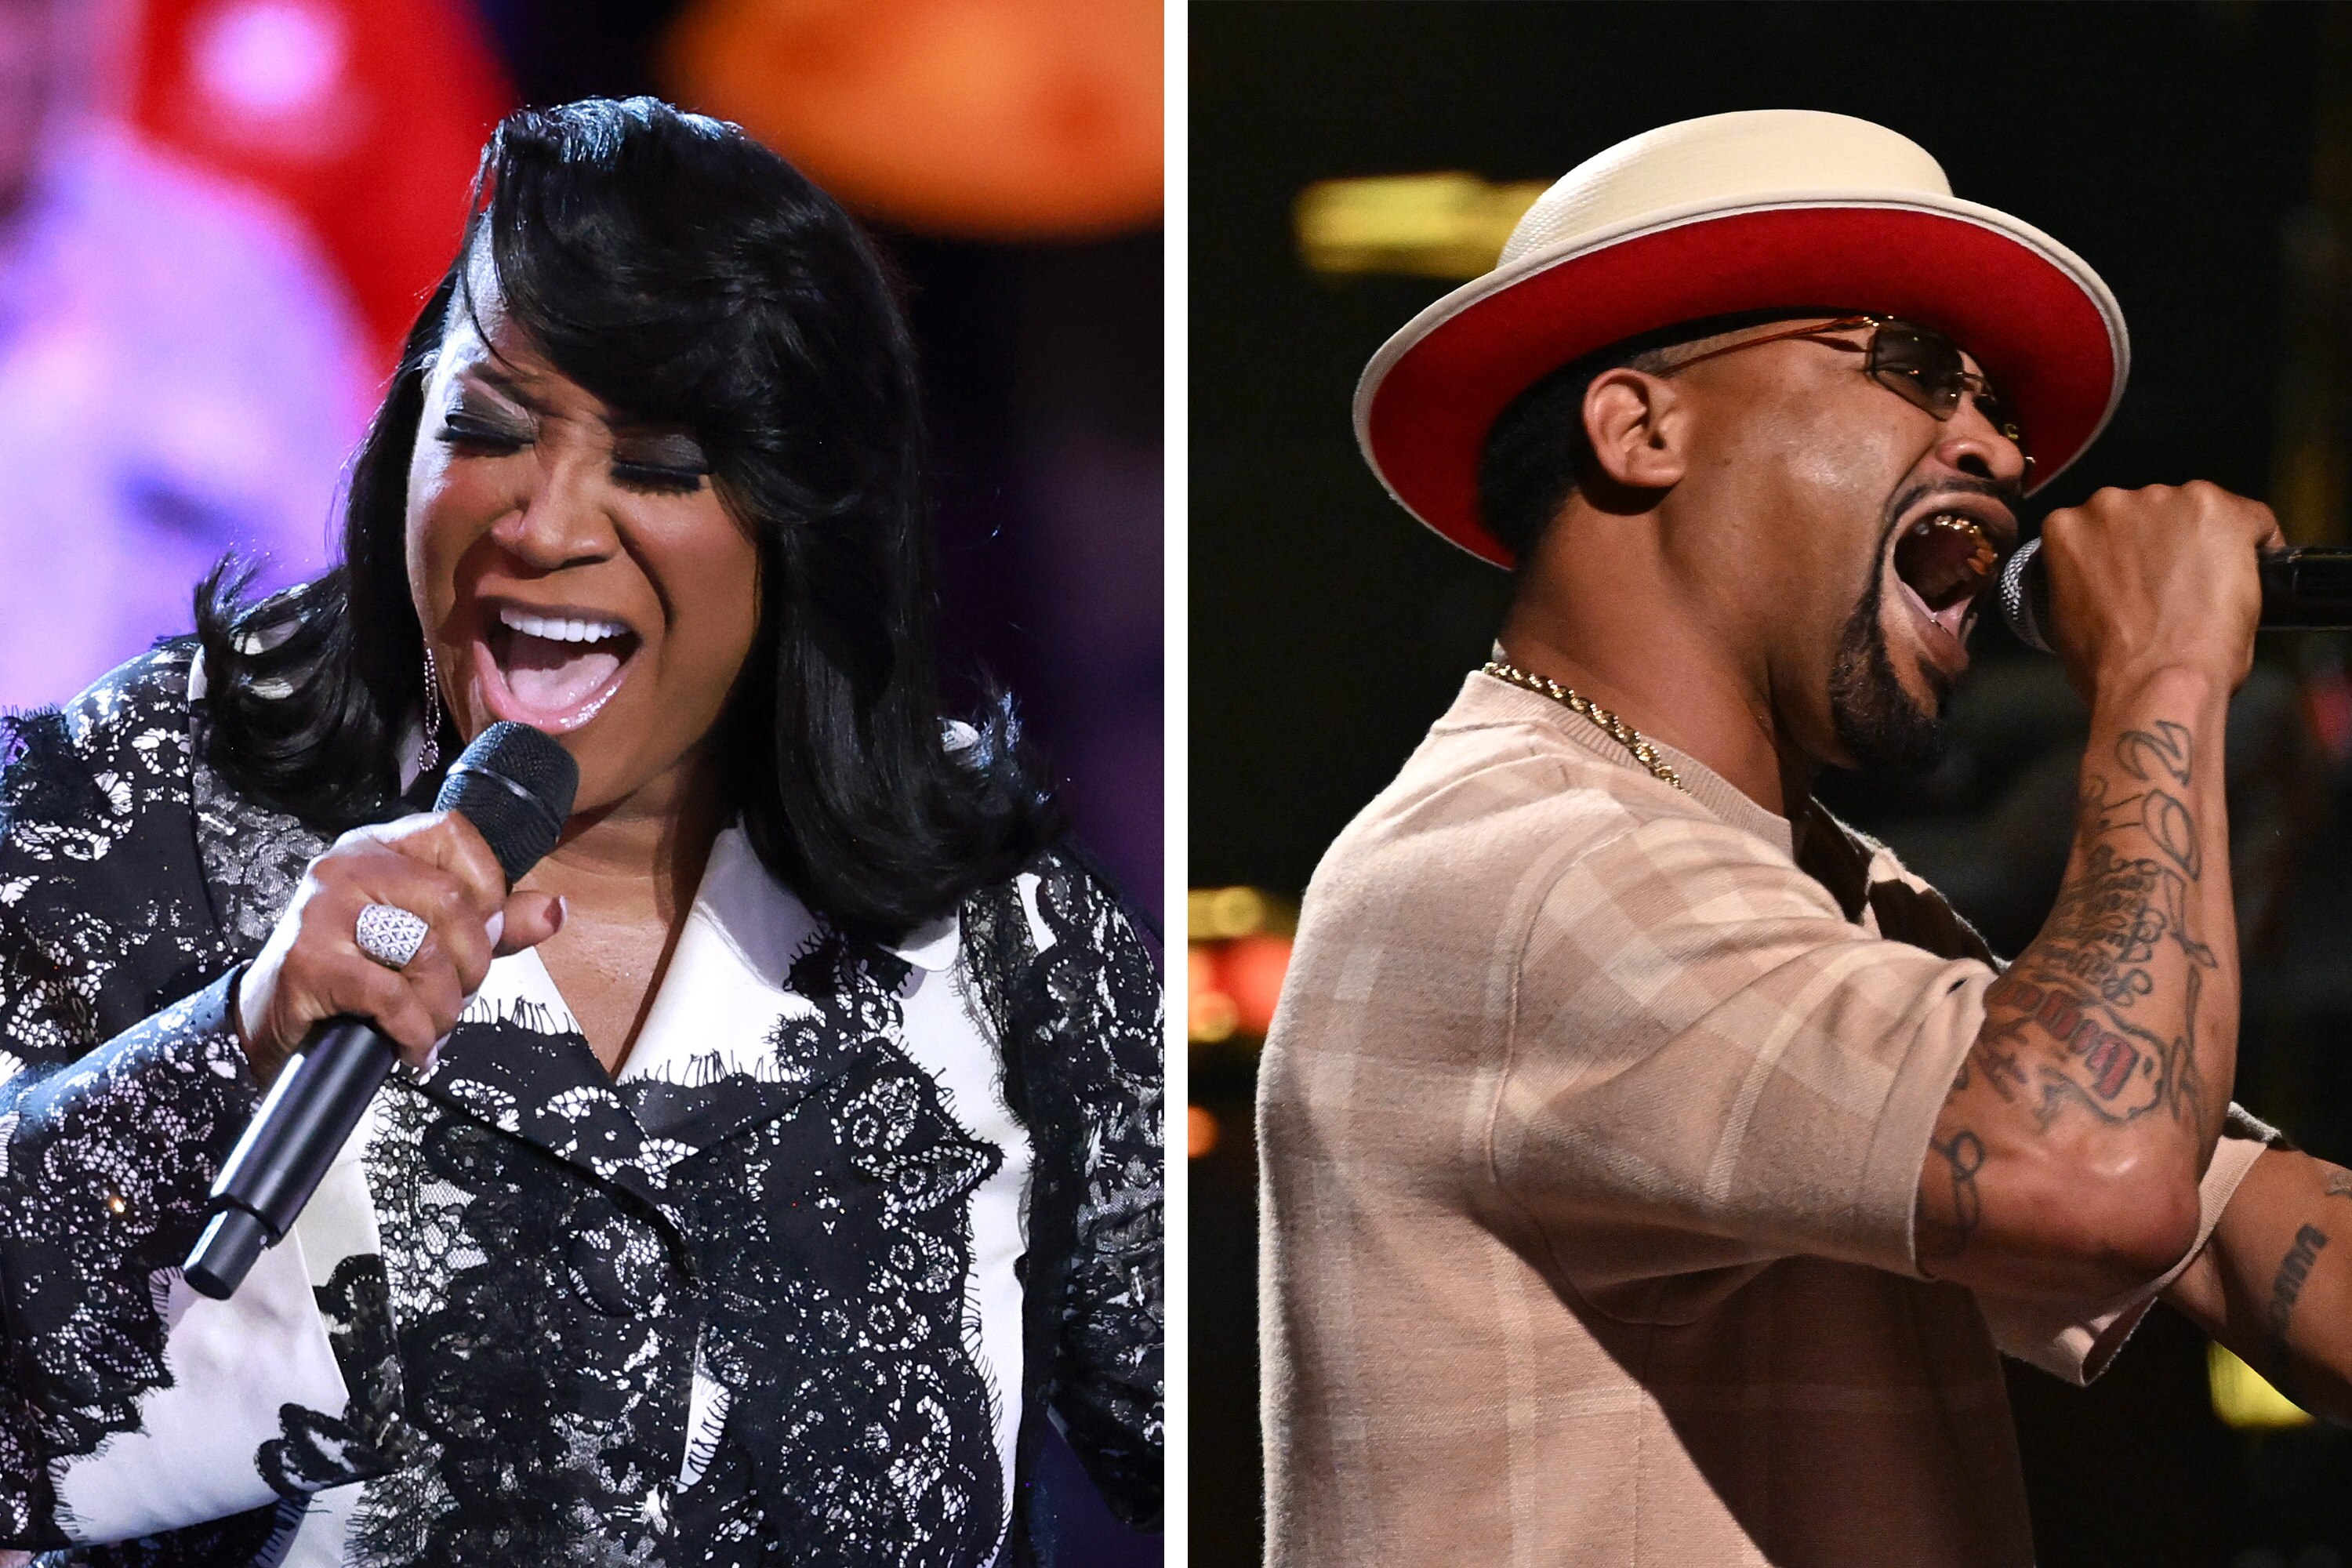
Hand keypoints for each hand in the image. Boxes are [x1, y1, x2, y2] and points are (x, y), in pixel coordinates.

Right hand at [234, 812, 565, 1081]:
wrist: (269, 1023)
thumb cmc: (358, 976)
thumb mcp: (432, 942)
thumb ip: (495, 924)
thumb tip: (555, 910)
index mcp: (380, 848)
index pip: (455, 833)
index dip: (488, 887)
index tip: (482, 933)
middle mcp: (347, 866)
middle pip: (451, 901)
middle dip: (473, 964)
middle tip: (459, 996)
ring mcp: (321, 910)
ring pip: (424, 951)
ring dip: (443, 1007)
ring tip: (432, 1026)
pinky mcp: (308, 961)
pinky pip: (391, 996)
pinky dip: (414, 1033)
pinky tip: (410, 1047)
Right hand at [2037, 481, 2283, 695]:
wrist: (2157, 680)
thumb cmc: (2113, 667)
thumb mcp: (2069, 621)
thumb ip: (2086, 587)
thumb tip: (2107, 594)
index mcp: (2067, 529)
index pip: (2106, 527)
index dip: (2130, 554)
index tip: (2144, 576)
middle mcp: (2111, 504)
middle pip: (2151, 513)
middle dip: (2165, 544)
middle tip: (2177, 588)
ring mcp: (2166, 502)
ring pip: (2198, 514)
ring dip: (2206, 543)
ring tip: (2211, 589)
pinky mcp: (2217, 509)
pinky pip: (2251, 518)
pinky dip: (2257, 545)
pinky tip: (2251, 576)